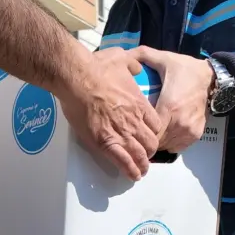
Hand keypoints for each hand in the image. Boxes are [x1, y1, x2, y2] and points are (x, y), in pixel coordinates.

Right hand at [57, 47, 160, 179]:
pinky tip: (132, 176)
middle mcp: (134, 120)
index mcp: (139, 103)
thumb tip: (136, 67)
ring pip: (140, 155)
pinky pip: (122, 161)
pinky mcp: (104, 141)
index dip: (154, 133)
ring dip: (142, 165)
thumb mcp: (121, 58)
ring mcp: (120, 132)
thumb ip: (133, 64)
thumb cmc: (96, 67)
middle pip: (151, 143)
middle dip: (150, 151)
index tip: (149, 136)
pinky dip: (129, 170)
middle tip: (145, 155)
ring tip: (140, 171)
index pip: (157, 125)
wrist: (77, 77)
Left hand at [130, 46, 213, 153]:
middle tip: (137, 130)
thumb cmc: (185, 69)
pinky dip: (169, 142)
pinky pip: (176, 146)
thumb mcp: (164, 59)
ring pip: (166, 145)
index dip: (139, 131)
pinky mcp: (195, 135)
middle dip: (146, 137)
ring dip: (157, 141)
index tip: (132, 126)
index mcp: (169, 107)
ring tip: (149, 132)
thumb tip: (124, 53)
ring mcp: (189, 131)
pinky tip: (163, 133)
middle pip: (156, 141)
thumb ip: (143, 55)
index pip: (150, 131)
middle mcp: (180, 123)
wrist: (211, 78)